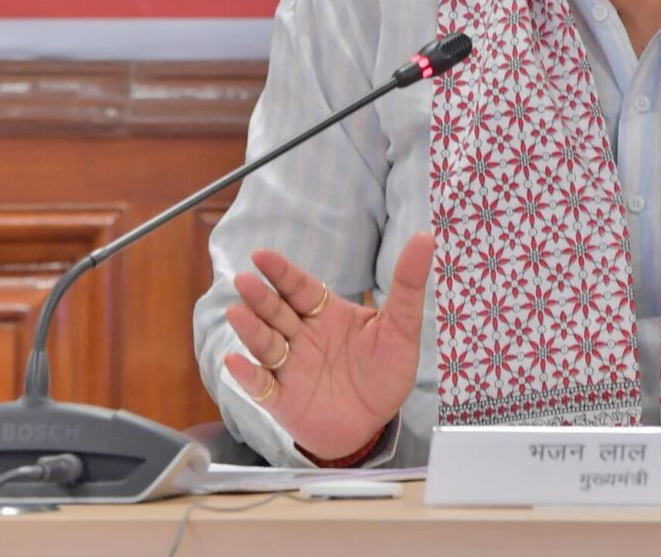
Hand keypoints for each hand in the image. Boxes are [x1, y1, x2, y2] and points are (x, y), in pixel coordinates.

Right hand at [223, 232, 431, 460]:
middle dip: (261, 297)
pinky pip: (261, 386)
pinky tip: (235, 362)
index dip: (282, 272)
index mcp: (326, 314)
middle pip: (277, 312)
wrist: (375, 423)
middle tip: (244, 280)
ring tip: (237, 312)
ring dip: (251, 329)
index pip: (300, 288)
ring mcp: (290, 368)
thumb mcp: (402, 326)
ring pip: (267, 344)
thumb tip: (425, 236)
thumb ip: (407, 284)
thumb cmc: (386, 371)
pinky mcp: (282, 400)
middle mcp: (302, 336)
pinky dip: (247, 376)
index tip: (262, 255)